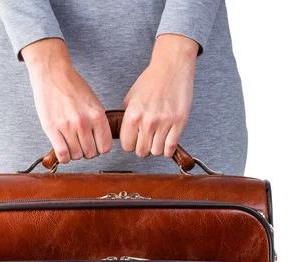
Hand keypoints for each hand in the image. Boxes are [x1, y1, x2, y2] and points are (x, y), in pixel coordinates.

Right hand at [22, 38, 111, 163]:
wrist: (52, 72)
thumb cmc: (72, 85)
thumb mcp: (93, 102)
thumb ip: (98, 122)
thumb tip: (101, 142)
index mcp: (97, 115)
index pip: (105, 147)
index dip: (100, 148)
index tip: (95, 145)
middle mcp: (83, 122)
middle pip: (90, 153)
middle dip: (86, 151)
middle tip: (81, 144)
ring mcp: (67, 126)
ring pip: (76, 155)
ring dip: (74, 153)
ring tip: (71, 144)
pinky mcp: (52, 128)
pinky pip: (62, 154)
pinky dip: (64, 157)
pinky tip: (64, 151)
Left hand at [120, 34, 197, 158]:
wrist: (171, 67)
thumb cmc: (151, 81)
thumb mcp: (130, 98)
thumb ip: (127, 118)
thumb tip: (126, 134)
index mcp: (132, 115)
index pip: (127, 146)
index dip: (131, 144)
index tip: (135, 140)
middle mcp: (147, 121)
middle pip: (142, 152)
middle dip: (144, 148)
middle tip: (147, 140)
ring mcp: (164, 123)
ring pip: (156, 152)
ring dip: (156, 148)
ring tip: (158, 139)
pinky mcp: (179, 122)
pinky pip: (170, 148)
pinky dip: (168, 149)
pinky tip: (167, 141)